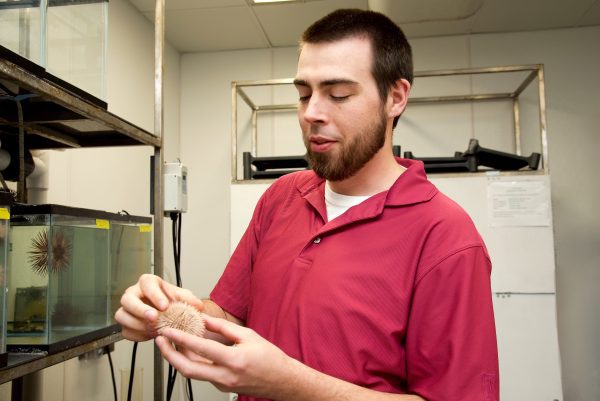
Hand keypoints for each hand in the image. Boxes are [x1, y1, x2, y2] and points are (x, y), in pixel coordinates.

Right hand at [115, 273, 203, 341]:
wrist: (168, 314)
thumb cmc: (172, 300)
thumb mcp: (183, 297)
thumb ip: (190, 300)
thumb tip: (198, 306)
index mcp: (148, 283)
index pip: (147, 284)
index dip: (154, 295)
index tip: (165, 306)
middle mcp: (134, 294)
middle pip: (127, 299)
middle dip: (140, 309)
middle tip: (154, 318)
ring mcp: (127, 309)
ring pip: (121, 316)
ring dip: (136, 324)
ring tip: (153, 329)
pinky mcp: (126, 324)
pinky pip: (125, 331)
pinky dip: (137, 335)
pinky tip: (149, 335)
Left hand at [155, 315, 294, 398]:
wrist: (281, 381)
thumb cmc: (269, 358)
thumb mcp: (248, 335)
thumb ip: (224, 328)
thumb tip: (205, 320)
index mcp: (234, 360)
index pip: (200, 348)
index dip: (181, 338)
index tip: (168, 331)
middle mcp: (225, 376)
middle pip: (188, 369)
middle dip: (169, 355)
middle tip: (159, 341)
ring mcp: (222, 385)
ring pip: (192, 373)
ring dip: (178, 358)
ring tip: (170, 343)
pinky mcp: (221, 387)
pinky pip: (202, 374)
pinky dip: (192, 362)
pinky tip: (189, 351)